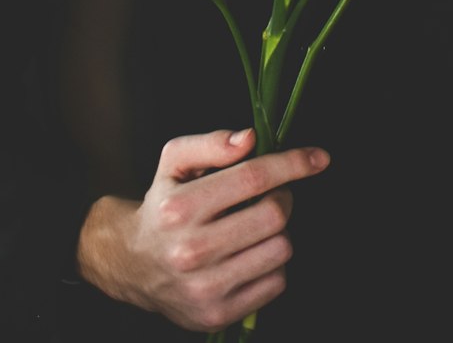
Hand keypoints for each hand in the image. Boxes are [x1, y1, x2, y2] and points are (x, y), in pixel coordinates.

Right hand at [76, 127, 329, 331]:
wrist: (133, 264)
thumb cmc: (163, 204)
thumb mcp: (174, 162)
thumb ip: (211, 144)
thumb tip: (250, 138)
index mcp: (180, 207)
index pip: (252, 178)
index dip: (292, 164)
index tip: (319, 158)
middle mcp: (191, 250)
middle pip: (273, 214)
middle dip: (283, 197)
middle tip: (272, 195)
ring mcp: (205, 287)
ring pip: (280, 249)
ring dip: (279, 232)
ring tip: (257, 226)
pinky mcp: (217, 314)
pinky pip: (276, 283)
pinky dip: (273, 264)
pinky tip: (251, 254)